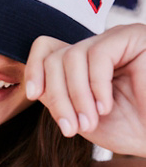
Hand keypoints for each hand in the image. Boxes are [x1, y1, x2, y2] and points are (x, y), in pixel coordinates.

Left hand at [25, 24, 145, 155]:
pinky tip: (106, 106)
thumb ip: (57, 98)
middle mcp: (96, 47)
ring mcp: (114, 40)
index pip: (46, 49)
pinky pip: (98, 56)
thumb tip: (35, 84)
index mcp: (82, 63)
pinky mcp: (133, 37)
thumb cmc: (128, 129)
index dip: (33, 68)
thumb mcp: (81, 117)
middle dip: (56, 95)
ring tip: (90, 121)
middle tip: (71, 128)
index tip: (33, 95)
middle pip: (55, 57)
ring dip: (76, 95)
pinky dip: (96, 85)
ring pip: (72, 56)